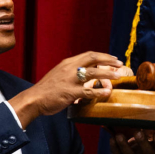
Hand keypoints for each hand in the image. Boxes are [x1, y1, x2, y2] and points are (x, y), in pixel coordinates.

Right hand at [9, 52, 123, 125]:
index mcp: (67, 63)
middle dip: (109, 60)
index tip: (113, 59)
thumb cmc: (47, 90)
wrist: (34, 99)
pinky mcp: (69, 92)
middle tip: (120, 64)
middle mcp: (69, 68)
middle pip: (93, 59)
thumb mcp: (59, 75)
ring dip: (107, 73)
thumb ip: (72, 74)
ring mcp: (70, 80)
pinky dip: (99, 91)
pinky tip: (107, 92)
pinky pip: (88, 90)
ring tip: (118, 76)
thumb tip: (86, 76)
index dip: (103, 56)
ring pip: (93, 73)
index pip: (88, 55)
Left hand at [107, 129, 154, 153]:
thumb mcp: (143, 146)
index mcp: (154, 152)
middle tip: (137, 132)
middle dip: (142, 142)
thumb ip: (142, 132)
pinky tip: (112, 139)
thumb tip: (135, 115)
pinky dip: (114, 148)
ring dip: (124, 145)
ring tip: (119, 136)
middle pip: (146, 152)